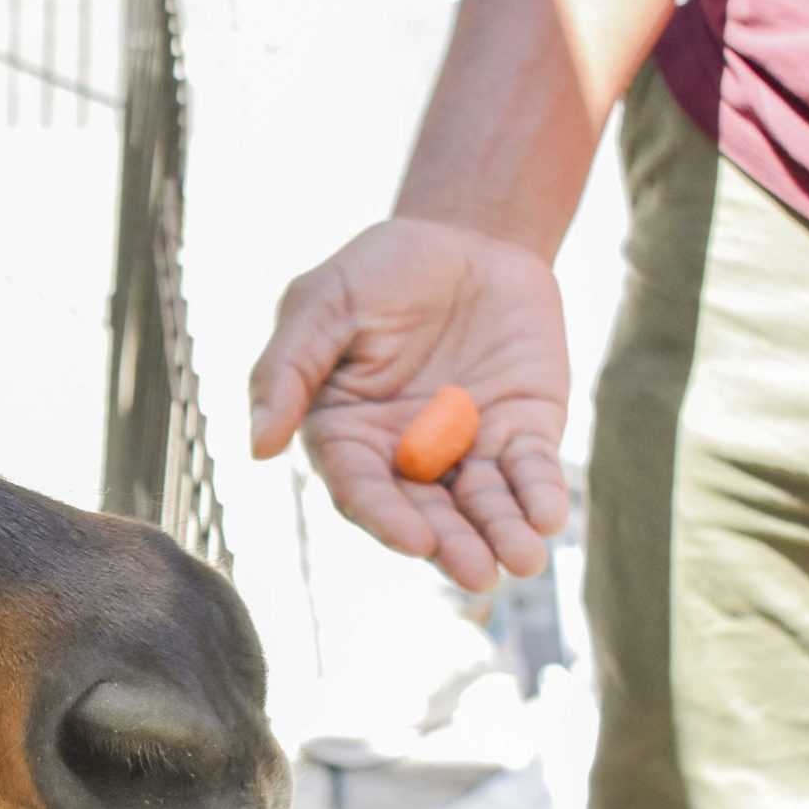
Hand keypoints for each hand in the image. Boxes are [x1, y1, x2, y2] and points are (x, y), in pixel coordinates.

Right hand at [249, 218, 570, 591]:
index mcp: (346, 433)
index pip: (361, 489)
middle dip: (453, 545)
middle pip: (425, 512)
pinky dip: (540, 495)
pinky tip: (549, 517)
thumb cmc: (379, 268)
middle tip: (477, 573)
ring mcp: (467, 446)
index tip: (415, 541)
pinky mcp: (522, 430)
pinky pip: (532, 470)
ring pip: (482, 504)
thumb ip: (287, 369)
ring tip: (522, 560)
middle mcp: (404, 454)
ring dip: (501, 535)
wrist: (465, 236)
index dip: (386, 517)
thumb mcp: (321, 301)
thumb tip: (258, 447)